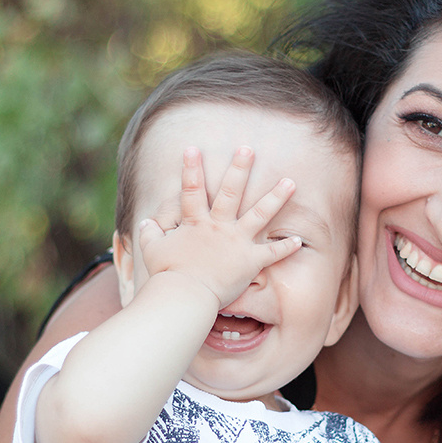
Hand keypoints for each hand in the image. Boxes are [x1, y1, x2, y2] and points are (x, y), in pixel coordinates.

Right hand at [137, 146, 300, 307]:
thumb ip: (148, 234)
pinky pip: (271, 254)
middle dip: (240, 168)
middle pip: (231, 192)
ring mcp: (237, 243)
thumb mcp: (152, 251)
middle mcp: (219, 227)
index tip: (193, 148)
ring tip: (290, 182)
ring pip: (260, 214)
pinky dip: (285, 248)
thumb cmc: (167, 274)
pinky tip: (298, 240)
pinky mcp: (250, 262)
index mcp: (196, 223)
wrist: (185, 294)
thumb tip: (143, 223)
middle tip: (249, 149)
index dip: (191, 169)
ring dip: (276, 198)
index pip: (192, 190)